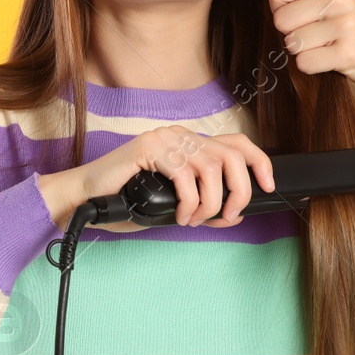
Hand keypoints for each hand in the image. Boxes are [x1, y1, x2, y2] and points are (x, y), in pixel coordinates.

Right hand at [38, 127, 275, 230]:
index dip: (259, 161)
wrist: (86, 199)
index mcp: (189, 143)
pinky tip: (181, 215)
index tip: (268, 185)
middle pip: (231, 156)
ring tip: (195, 219)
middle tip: (226, 216)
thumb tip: (236, 213)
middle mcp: (180, 135)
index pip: (236, 142)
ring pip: (212, 168)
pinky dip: (190, 202)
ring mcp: (164, 138)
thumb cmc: (127, 201)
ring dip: (211, 202)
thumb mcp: (176, 204)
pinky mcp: (148, 148)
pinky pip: (185, 176)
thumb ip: (204, 203)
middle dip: (239, 191)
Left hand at [255, 0, 354, 97]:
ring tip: (326, 46)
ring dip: (304, 51)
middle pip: (281, 19)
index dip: (280, 8)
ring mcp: (345, 24)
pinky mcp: (348, 52)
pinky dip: (312, 67)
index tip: (302, 14)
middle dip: (292, 33)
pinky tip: (330, 60)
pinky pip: (305, 62)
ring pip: (292, 43)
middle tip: (316, 35)